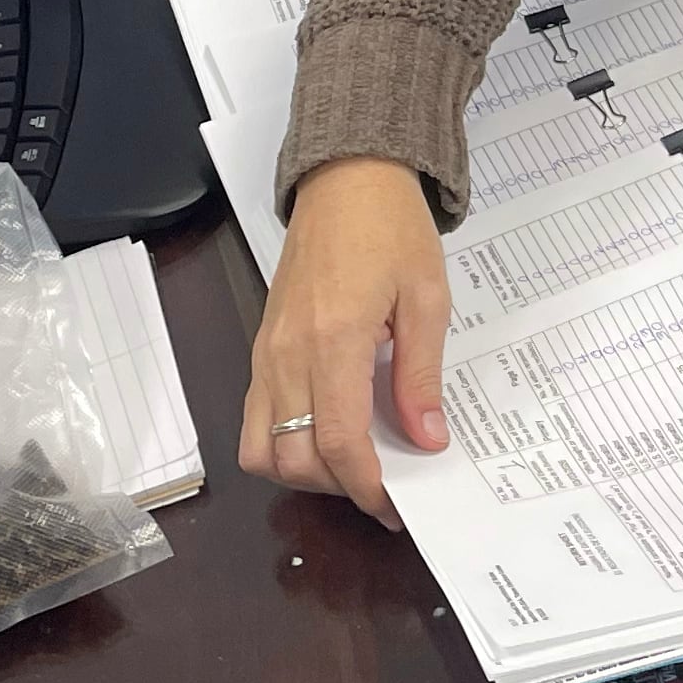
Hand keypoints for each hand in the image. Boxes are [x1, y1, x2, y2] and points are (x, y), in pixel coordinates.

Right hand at [241, 155, 450, 529]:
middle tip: (383, 486)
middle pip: (291, 457)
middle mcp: (287, 352)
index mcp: (334, 339)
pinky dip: (283, 441)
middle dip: (336, 486)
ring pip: (259, 447)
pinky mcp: (261, 346)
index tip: (395, 505)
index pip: (337, 441)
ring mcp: (266, 351)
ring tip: (350, 463)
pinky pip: (254, 416)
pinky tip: (325, 431)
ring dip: (301, 471)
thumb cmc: (391, 228)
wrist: (347, 177)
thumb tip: (426, 438)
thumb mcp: (427, 298)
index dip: (365, 485)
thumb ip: (421, 375)